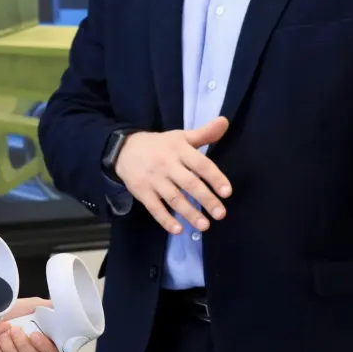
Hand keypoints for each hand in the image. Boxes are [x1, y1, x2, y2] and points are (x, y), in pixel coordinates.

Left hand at [0, 298, 62, 351]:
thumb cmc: (9, 313)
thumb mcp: (31, 304)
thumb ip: (48, 307)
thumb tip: (59, 308)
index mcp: (43, 342)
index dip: (47, 348)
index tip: (35, 334)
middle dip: (23, 345)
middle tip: (14, 330)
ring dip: (9, 349)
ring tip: (1, 335)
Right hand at [113, 116, 231, 234]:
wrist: (125, 149)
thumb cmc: (161, 145)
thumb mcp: (181, 137)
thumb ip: (205, 133)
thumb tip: (225, 121)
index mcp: (179, 149)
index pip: (200, 164)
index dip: (215, 177)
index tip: (227, 192)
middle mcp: (167, 164)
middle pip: (189, 183)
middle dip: (206, 199)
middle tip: (220, 214)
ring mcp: (153, 179)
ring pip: (174, 198)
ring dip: (190, 213)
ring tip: (205, 226)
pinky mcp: (141, 191)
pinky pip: (154, 208)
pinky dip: (166, 219)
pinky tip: (178, 229)